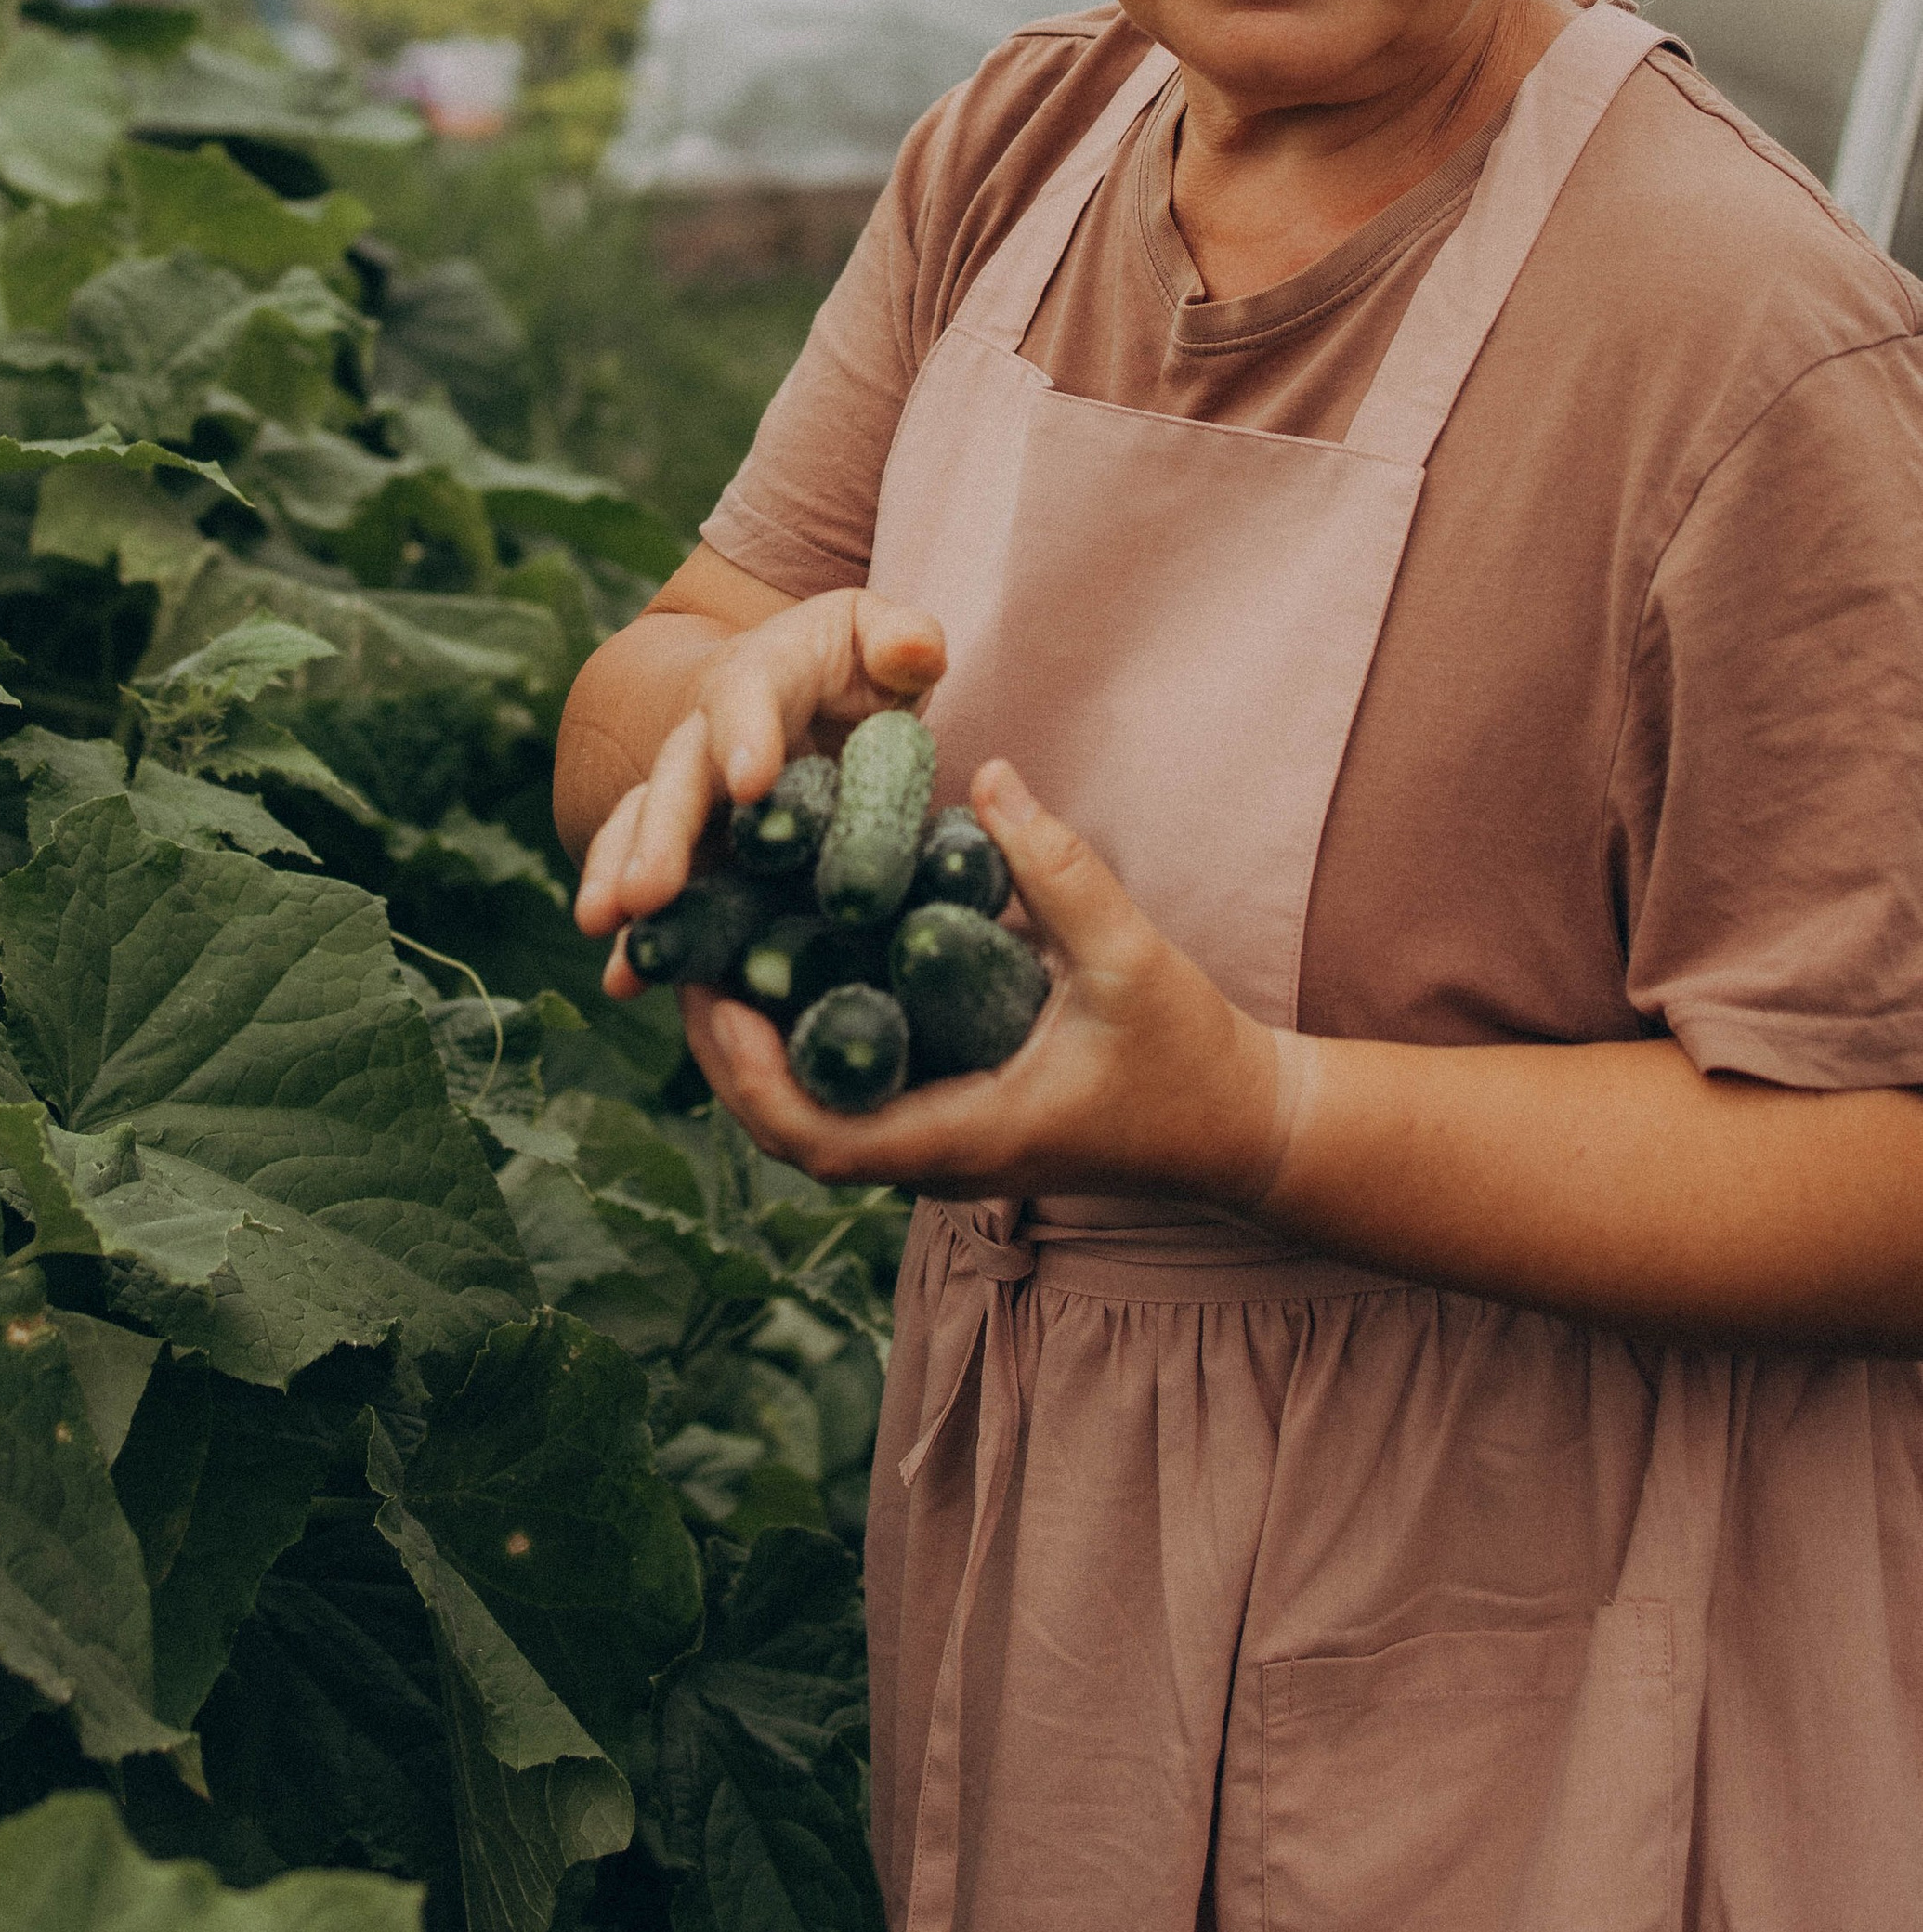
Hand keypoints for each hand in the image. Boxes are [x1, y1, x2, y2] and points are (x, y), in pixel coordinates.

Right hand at [575, 585, 945, 972]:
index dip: (746, 734)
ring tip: (607, 930)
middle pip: (678, 779)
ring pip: (644, 833)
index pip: (747, 695)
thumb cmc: (850, 666)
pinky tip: (625, 981)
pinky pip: (660, 891)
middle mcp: (707, 737)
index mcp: (761, 676)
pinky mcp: (694, 853)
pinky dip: (641, 934)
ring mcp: (691, 798)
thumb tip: (914, 650)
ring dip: (623, 881)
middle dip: (662, 835)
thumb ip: (902, 640)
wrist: (802, 692)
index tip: (752, 781)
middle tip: (649, 891)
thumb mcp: (880, 640)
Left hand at [679, 760, 1288, 1205]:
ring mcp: (941, 1147)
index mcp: (963, 1138)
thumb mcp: (1133, 957)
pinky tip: (794, 969)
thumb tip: (985, 773)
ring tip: (720, 953)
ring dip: (757, 1051)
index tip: (706, 989)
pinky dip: (808, 1047)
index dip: (742, 1069)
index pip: (812, 1134)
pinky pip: (854, 1099)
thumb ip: (1061, 869)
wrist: (1243, 1129)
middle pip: (787, 1130)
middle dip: (725, 1051)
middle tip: (688, 953)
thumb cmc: (1193, 1058)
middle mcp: (936, 1158)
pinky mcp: (952, 1124)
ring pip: (813, 1118)